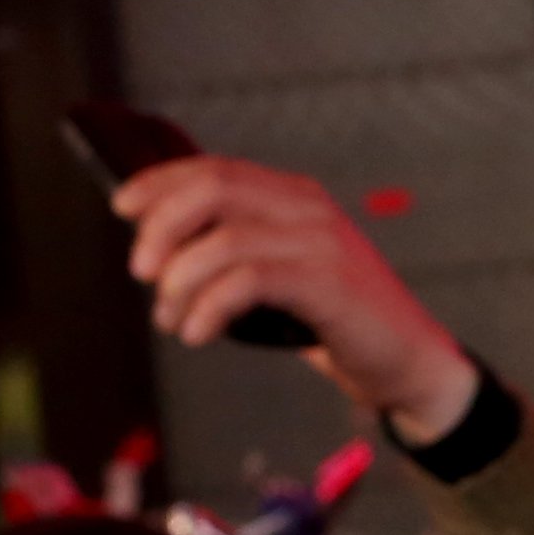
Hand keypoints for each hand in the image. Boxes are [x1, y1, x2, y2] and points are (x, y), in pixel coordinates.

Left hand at [111, 151, 481, 440]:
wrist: (411, 365)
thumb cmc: (338, 325)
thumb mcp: (286, 276)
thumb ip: (241, 253)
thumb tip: (161, 253)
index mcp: (296, 197)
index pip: (215, 169)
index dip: (159, 184)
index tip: (122, 210)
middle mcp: (308, 209)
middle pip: (213, 191)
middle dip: (161, 228)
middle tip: (141, 273)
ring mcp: (321, 243)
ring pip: (223, 240)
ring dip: (180, 282)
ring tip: (171, 320)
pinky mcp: (328, 284)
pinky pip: (247, 281)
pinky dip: (209, 307)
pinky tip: (198, 332)